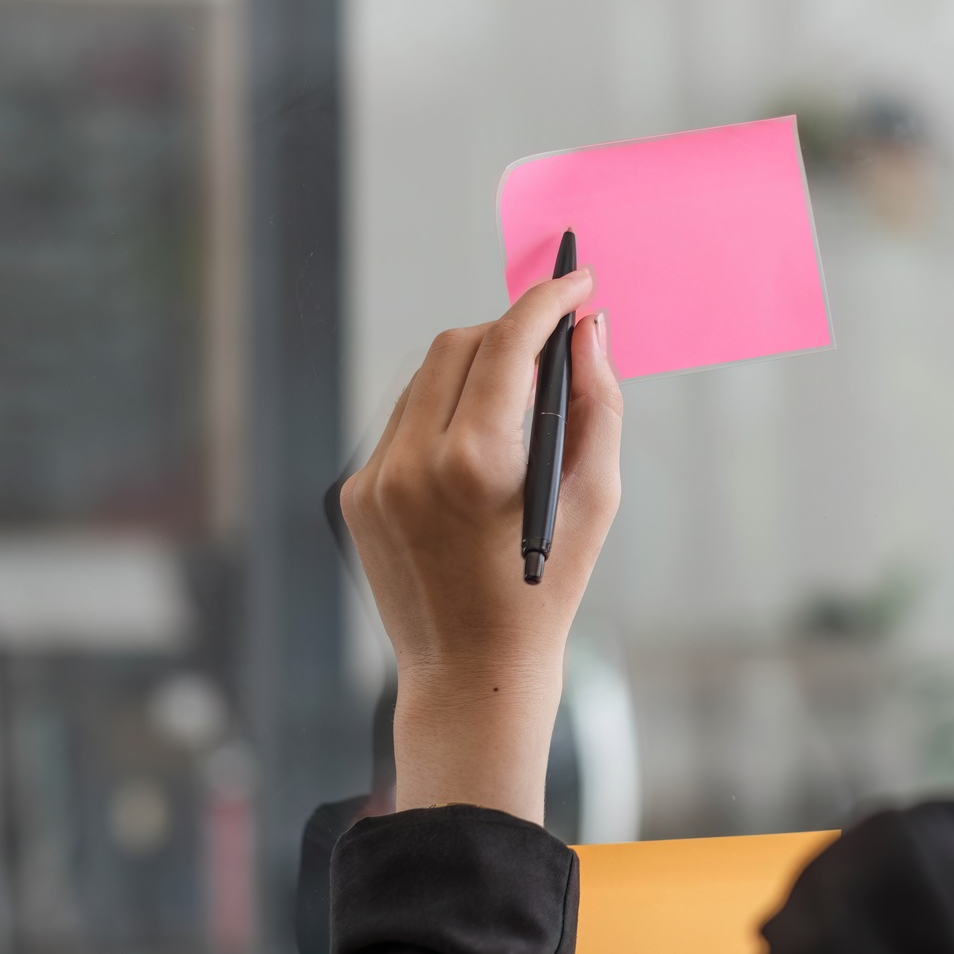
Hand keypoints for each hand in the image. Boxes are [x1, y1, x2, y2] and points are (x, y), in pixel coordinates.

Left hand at [340, 268, 622, 822]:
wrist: (471, 672)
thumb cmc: (547, 587)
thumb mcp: (596, 497)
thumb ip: (597, 404)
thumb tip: (590, 330)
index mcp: (478, 461)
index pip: (509, 342)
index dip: (546, 301)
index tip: (576, 281)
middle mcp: (414, 459)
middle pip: (462, 344)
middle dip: (512, 329)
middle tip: (556, 342)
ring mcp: (376, 475)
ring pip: (427, 376)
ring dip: (477, 367)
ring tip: (520, 395)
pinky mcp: (356, 491)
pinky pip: (404, 420)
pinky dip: (446, 410)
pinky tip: (479, 445)